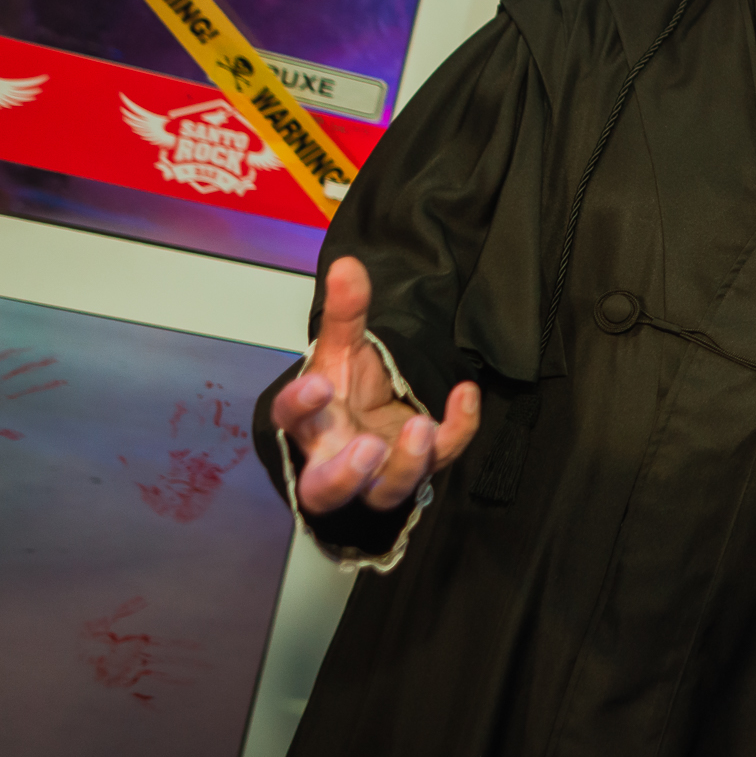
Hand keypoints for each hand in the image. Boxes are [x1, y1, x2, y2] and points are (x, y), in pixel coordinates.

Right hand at [270, 256, 480, 514]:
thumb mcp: (344, 346)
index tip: (320, 384)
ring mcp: (380, 472)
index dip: (300, 405)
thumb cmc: (349, 390)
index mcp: (310, 422)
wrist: (378, 414)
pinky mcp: (420, 469)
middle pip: (326, 488)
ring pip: (386, 491)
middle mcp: (337, 456)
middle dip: (346, 475)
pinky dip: (458, 430)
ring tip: (421, 428)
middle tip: (368, 449)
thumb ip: (346, 311)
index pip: (290, 420)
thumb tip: (347, 265)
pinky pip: (442, 458)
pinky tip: (465, 396)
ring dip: (406, 464)